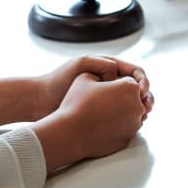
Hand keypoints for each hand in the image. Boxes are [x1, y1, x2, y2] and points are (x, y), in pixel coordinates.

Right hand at [32, 73, 145, 171]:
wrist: (69, 133)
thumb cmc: (76, 103)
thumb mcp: (86, 77)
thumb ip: (103, 71)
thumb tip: (111, 74)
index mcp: (130, 87)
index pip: (129, 81)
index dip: (116, 83)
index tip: (104, 88)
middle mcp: (138, 106)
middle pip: (134, 98)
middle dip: (122, 97)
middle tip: (104, 100)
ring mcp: (134, 124)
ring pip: (132, 114)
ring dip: (122, 111)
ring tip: (102, 112)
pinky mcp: (128, 139)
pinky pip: (126, 128)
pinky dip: (118, 126)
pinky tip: (103, 124)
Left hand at [33, 56, 152, 121]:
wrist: (40, 100)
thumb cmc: (58, 80)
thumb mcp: (80, 65)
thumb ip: (100, 64)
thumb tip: (118, 71)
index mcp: (108, 68)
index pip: (134, 71)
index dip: (142, 80)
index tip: (142, 90)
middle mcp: (110, 82)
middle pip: (136, 88)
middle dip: (145, 96)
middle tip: (147, 106)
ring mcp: (106, 98)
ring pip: (131, 102)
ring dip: (140, 108)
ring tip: (142, 116)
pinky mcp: (102, 112)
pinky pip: (121, 114)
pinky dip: (129, 118)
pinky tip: (131, 123)